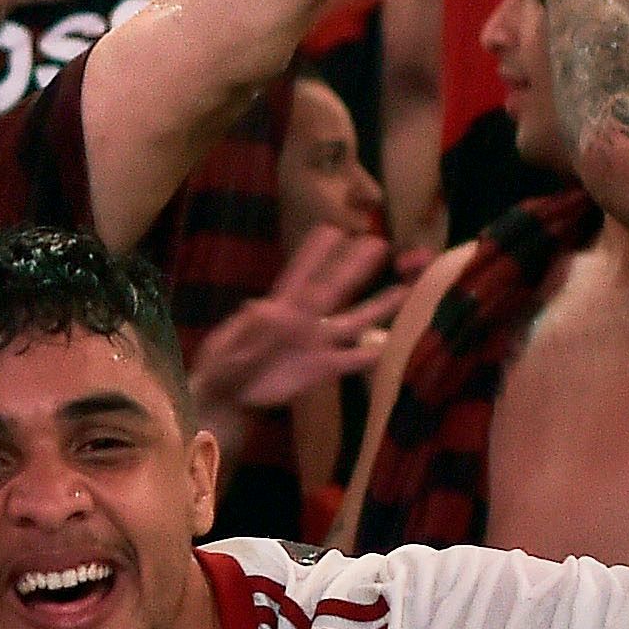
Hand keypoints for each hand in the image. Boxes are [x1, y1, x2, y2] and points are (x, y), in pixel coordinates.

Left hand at [188, 224, 411, 417]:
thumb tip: (262, 306)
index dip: (313, 255)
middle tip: (377, 243)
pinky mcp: (323, 369)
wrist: (229, 398)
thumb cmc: (221, 365)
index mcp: (277, 309)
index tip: (332, 230)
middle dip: (355, 268)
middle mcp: (303, 321)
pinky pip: (353, 361)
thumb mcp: (226, 348)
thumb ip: (245, 330)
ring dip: (378, 306)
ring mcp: (316, 344)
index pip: (299, 277)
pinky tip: (394, 347)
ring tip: (406, 290)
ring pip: (354, 321)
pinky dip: (373, 355)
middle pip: (334, 290)